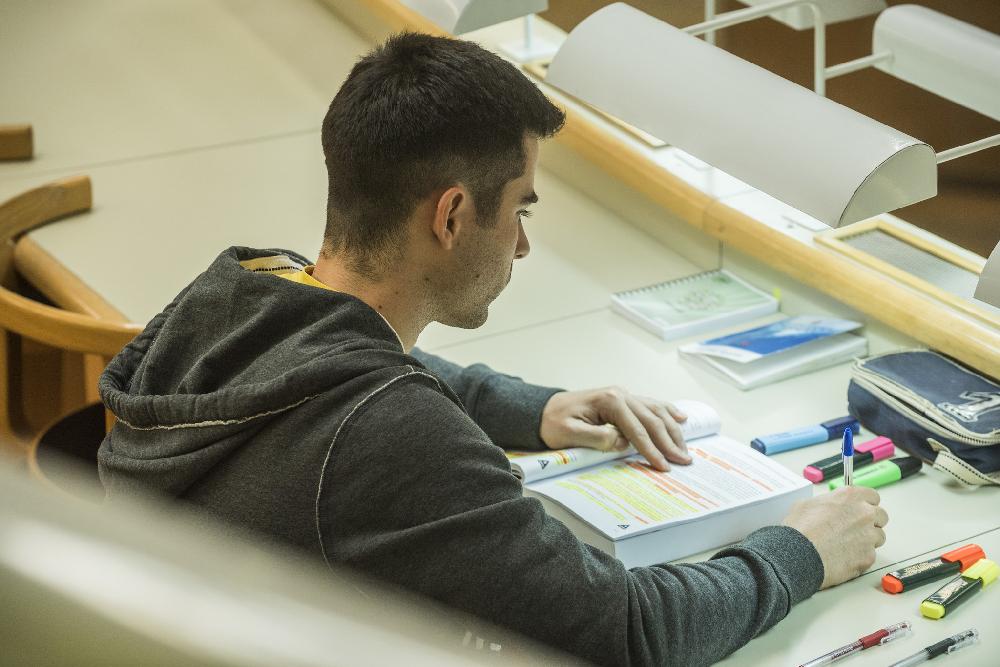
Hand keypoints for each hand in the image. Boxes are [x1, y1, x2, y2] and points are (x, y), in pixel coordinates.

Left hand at [539, 387, 690, 470]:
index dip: (651, 449)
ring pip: (656, 411)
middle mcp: (620, 394)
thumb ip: (596, 438)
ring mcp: (623, 395)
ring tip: (684, 449)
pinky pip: (651, 405)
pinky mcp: (623, 400)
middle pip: (652, 420)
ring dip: (673, 430)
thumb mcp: (569, 434)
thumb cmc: (554, 423)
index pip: (637, 429)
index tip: (663, 467)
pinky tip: (682, 418)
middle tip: (684, 461)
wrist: (544, 410)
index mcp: (610, 401)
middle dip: (669, 442)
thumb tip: (622, 442)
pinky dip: (668, 412)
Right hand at [783, 486, 888, 588]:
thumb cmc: (800, 530)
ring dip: (867, 540)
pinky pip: (870, 556)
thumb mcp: (807, 504)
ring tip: (847, 546)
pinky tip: (844, 557)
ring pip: (878, 537)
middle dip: (871, 522)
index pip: (872, 496)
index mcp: (850, 497)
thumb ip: (826, 503)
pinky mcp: (869, 556)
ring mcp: (869, 536)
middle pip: (881, 516)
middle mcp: (864, 513)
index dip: (865, 503)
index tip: (860, 509)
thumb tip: (827, 507)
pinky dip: (860, 557)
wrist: (799, 555)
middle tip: (855, 529)